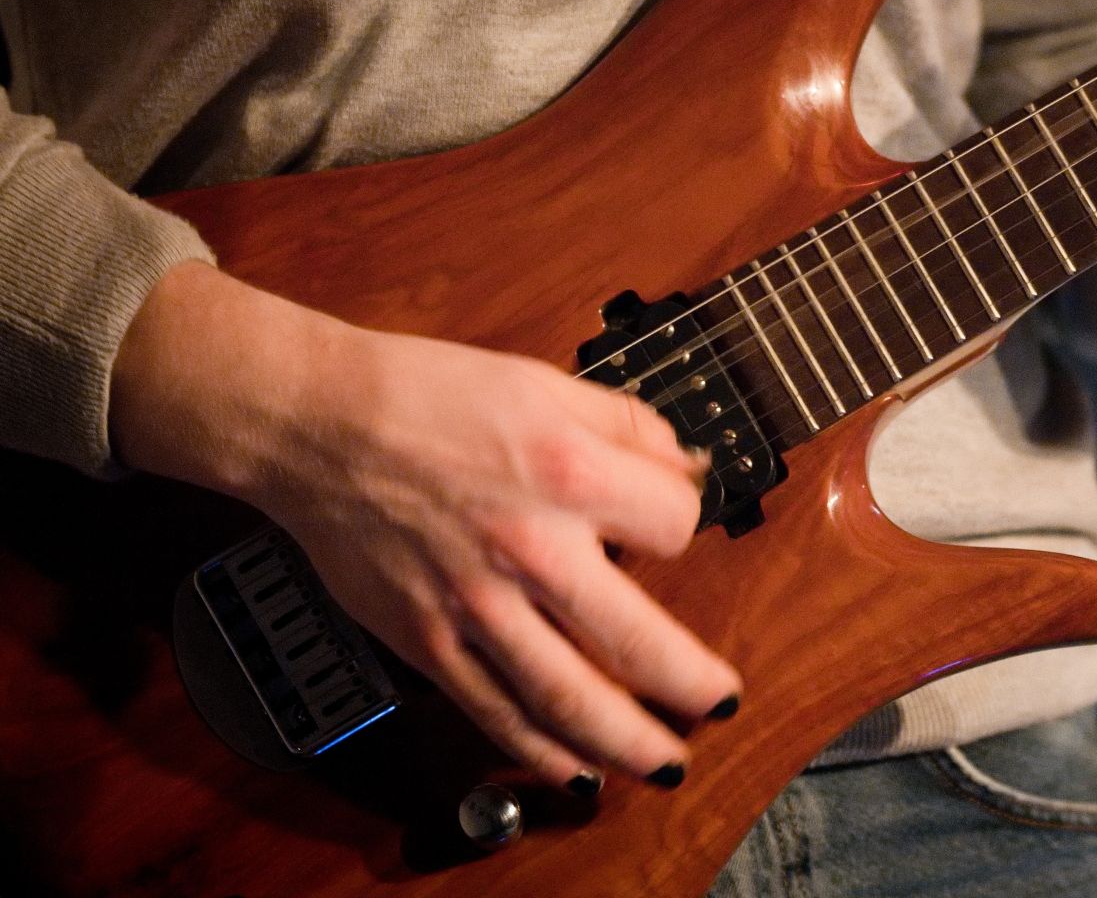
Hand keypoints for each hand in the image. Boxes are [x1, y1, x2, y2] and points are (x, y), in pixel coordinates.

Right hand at [110, 261, 739, 789]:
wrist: (317, 424)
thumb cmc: (426, 394)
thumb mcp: (545, 383)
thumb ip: (625, 426)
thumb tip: (683, 465)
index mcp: (568, 472)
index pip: (673, 525)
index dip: (681, 523)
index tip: (666, 524)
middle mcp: (531, 548)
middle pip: (639, 641)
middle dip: (692, 684)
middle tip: (721, 702)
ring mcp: (477, 605)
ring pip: (569, 698)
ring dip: (629, 742)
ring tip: (666, 762)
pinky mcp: (428, 642)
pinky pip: (495, 712)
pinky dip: (540, 751)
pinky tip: (575, 770)